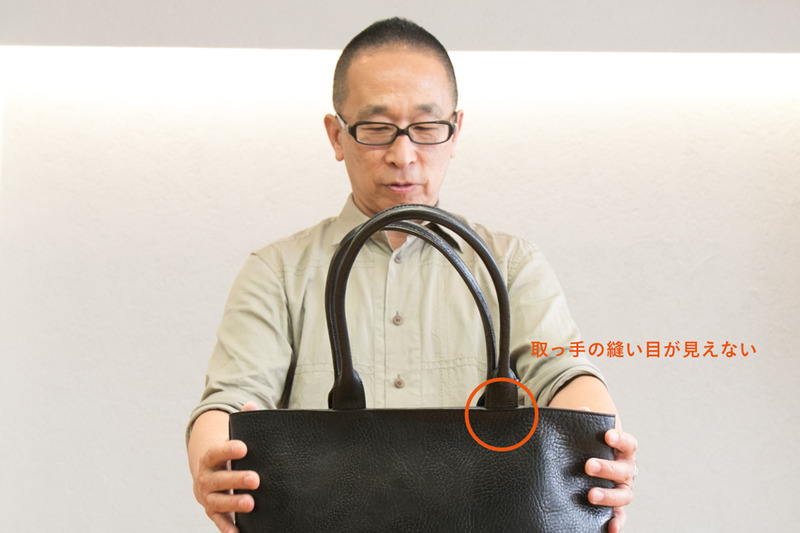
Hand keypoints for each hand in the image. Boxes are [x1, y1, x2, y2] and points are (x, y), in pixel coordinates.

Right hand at [192, 403, 260, 532]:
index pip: (216, 452)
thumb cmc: (229, 457)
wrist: (209, 478)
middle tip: (256, 479)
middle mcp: (206, 478)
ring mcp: (209, 497)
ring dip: (234, 503)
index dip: (228, 450)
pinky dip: (228, 528)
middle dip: (236, 479)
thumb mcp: (234, 440)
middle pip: (219, 479)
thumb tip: (251, 404)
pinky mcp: (214, 513)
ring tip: (252, 503)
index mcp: (211, 458)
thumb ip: (244, 422)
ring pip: (219, 501)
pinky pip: (220, 522)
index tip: (243, 447)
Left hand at [585, 428, 637, 532]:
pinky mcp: (616, 507)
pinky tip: (610, 528)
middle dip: (606, 468)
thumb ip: (584, 422)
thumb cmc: (591, 447)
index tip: (607, 435)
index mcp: (623, 451)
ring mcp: (622, 490)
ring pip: (623, 495)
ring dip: (608, 495)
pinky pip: (620, 516)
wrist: (591, 465)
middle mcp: (626, 471)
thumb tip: (582, 409)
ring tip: (591, 495)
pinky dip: (617, 522)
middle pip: (622, 470)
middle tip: (588, 465)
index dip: (619, 439)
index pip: (628, 444)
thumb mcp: (587, 435)